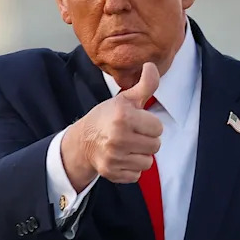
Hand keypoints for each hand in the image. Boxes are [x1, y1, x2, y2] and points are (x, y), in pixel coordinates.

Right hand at [61, 62, 162, 186]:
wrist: (82, 141)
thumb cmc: (106, 117)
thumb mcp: (124, 99)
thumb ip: (144, 85)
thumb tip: (152, 66)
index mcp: (123, 117)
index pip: (158, 128)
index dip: (149, 124)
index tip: (137, 122)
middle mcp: (118, 138)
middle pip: (156, 146)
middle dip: (146, 140)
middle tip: (133, 134)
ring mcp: (114, 157)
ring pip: (148, 162)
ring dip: (140, 155)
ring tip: (128, 146)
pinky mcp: (112, 172)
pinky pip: (136, 174)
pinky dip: (131, 167)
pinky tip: (122, 157)